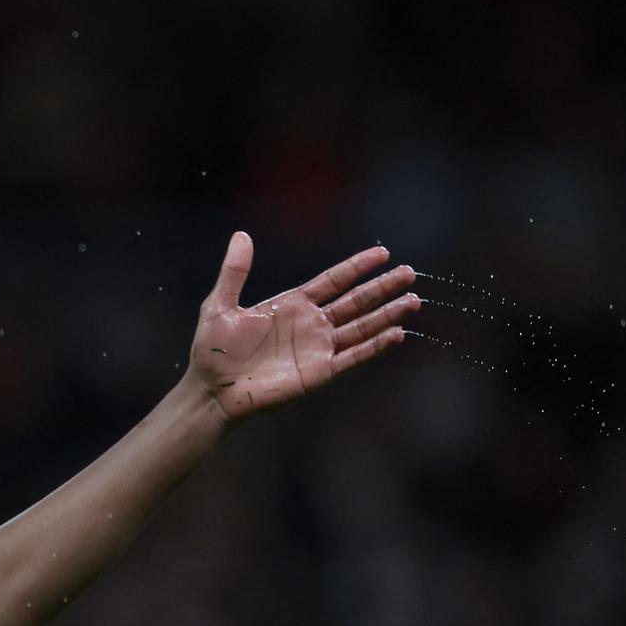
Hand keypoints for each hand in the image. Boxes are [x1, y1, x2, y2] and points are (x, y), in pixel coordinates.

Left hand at [187, 233, 416, 426]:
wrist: (211, 390)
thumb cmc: (213, 351)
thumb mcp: (220, 305)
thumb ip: (234, 272)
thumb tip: (241, 235)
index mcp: (293, 304)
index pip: (334, 281)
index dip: (358, 267)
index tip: (384, 253)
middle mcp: (311, 324)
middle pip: (355, 302)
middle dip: (382, 288)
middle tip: (410, 273)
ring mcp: (318, 349)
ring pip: (361, 328)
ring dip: (387, 315)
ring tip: (413, 301)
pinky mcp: (319, 373)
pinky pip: (353, 358)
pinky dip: (375, 347)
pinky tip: (397, 334)